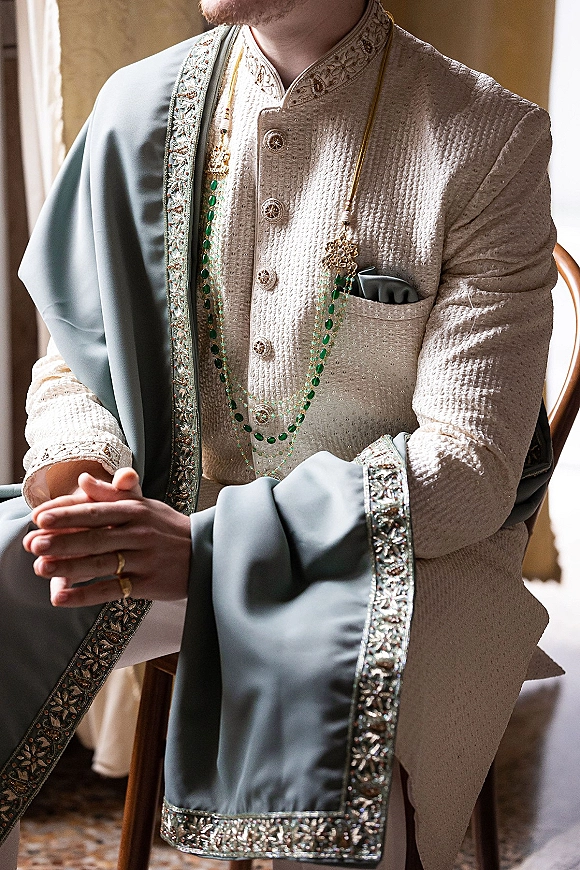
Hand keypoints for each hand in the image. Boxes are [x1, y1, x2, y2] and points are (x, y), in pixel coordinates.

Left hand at [23, 468, 190, 606]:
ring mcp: (144, 559)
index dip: (67, 514)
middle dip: (62, 540)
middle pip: (95, 537)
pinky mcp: (147, 584)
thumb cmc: (167, 528)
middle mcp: (140, 533)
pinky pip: (111, 590)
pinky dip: (84, 595)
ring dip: (68, 567)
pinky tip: (60, 597)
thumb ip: (111, 494)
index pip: (96, 511)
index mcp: (136, 510)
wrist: (206, 554)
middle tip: (33, 543)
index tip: (39, 517)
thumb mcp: (144, 505)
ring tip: (40, 568)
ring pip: (101, 564)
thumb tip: (82, 480)